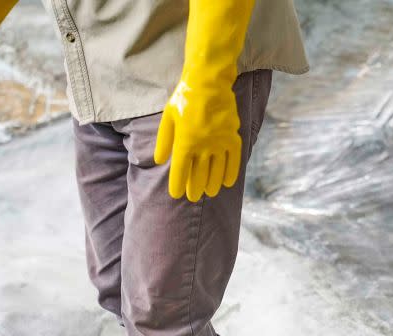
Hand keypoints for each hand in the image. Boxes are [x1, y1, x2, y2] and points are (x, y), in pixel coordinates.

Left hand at [153, 80, 241, 202]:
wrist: (209, 81)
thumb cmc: (185, 98)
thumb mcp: (168, 117)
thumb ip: (164, 140)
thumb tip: (159, 161)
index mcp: (184, 141)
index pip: (180, 170)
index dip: (177, 185)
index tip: (176, 194)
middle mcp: (203, 145)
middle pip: (198, 174)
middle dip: (194, 188)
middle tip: (193, 196)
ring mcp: (220, 142)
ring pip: (216, 171)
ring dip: (212, 184)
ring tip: (208, 193)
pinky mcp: (232, 137)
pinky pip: (233, 161)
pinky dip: (231, 173)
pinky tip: (227, 183)